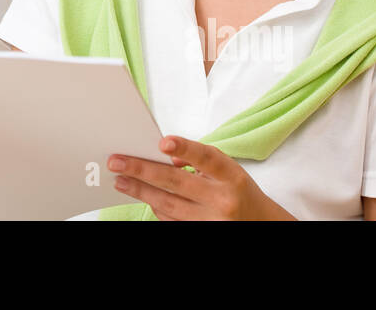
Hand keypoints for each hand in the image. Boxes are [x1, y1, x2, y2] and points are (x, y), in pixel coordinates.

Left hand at [108, 135, 295, 219]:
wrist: (259, 224)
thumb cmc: (238, 190)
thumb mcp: (229, 169)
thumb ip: (202, 159)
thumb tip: (167, 156)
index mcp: (231, 176)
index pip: (207, 159)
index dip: (185, 149)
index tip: (163, 142)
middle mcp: (222, 200)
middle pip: (177, 183)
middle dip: (142, 170)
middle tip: (116, 162)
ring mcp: (211, 221)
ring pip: (168, 205)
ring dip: (140, 191)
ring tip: (120, 180)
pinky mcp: (201, 233)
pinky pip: (171, 220)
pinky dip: (155, 206)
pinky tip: (141, 195)